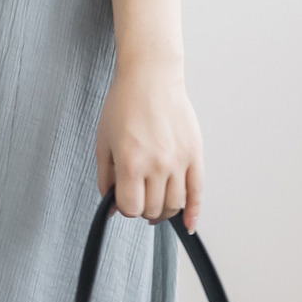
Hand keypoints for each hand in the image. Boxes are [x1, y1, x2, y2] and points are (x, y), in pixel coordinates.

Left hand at [95, 62, 203, 233]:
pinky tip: (188, 223)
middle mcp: (157, 165)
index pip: (130, 207)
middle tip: (139, 197)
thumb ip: (105, 176)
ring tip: (157, 204)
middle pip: (153, 209)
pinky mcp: (195, 155)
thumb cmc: (124, 103)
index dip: (124, 208)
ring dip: (164, 212)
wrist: (150, 77)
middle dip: (143, 209)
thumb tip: (110, 204)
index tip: (123, 200)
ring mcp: (179, 161)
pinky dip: (193, 213)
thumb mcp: (103, 139)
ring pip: (175, 205)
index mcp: (131, 162)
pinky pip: (198, 193)